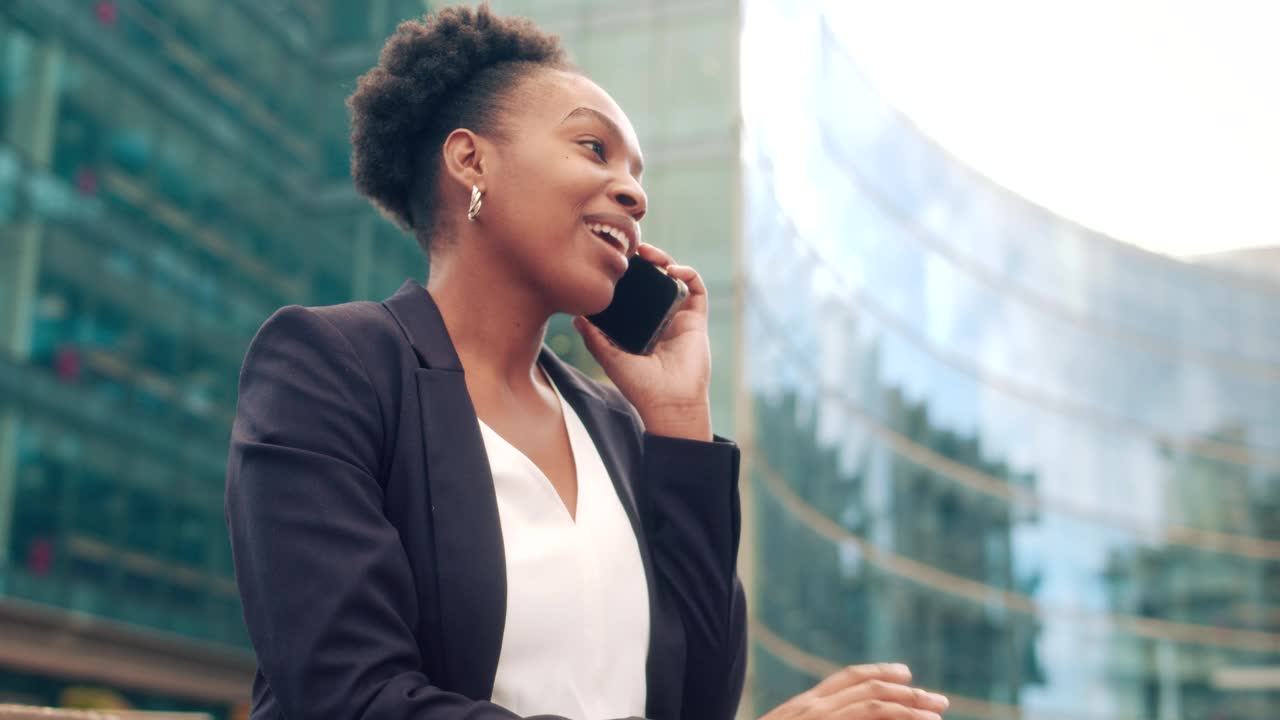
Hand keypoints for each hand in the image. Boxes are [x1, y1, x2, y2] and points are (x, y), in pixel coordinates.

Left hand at [573, 243, 712, 440]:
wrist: (668, 401)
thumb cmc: (640, 386)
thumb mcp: (610, 358)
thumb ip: (594, 338)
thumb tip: (575, 318)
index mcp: (640, 325)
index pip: (635, 292)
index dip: (628, 275)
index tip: (615, 261)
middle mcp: (660, 318)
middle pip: (654, 280)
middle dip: (646, 262)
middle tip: (633, 249)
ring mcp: (679, 317)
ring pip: (675, 279)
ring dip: (665, 260)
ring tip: (650, 253)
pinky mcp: (696, 319)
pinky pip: (697, 289)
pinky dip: (687, 274)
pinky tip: (673, 269)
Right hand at [758, 664, 948, 719]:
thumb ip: (810, 718)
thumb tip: (837, 715)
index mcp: (804, 704)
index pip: (847, 677)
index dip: (878, 671)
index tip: (905, 673)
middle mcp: (813, 707)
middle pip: (869, 687)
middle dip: (908, 693)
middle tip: (939, 700)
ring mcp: (818, 718)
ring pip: (874, 704)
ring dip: (911, 708)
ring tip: (938, 714)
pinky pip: (867, 717)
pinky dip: (896, 719)